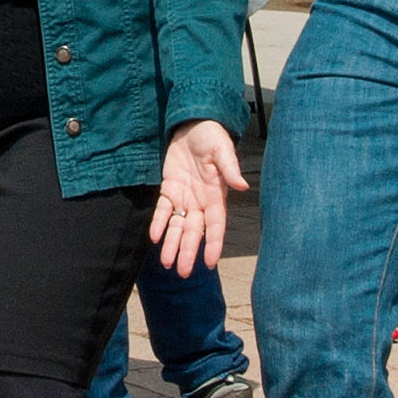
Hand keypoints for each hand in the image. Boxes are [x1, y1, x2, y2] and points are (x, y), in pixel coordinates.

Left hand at [149, 119, 248, 276]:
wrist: (193, 123)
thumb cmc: (212, 136)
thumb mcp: (222, 150)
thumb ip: (230, 168)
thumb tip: (243, 186)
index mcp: (216, 196)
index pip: (216, 226)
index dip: (214, 244)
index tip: (210, 263)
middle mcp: (201, 201)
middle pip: (194, 232)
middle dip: (188, 252)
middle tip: (183, 273)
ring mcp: (184, 197)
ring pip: (178, 226)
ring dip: (173, 244)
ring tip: (167, 264)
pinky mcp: (169, 188)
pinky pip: (163, 210)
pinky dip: (159, 223)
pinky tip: (155, 238)